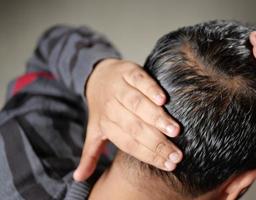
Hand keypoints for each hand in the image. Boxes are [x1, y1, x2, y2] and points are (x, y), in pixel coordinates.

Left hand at [73, 59, 182, 180]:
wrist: (97, 76)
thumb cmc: (102, 108)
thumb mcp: (94, 131)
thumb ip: (89, 154)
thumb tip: (78, 178)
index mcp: (106, 124)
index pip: (128, 143)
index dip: (148, 155)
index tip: (169, 165)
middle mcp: (111, 107)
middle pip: (134, 127)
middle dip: (156, 142)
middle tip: (176, 154)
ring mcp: (119, 88)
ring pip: (136, 104)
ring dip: (156, 118)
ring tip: (174, 130)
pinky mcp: (127, 72)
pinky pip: (139, 81)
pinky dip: (150, 89)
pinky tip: (163, 100)